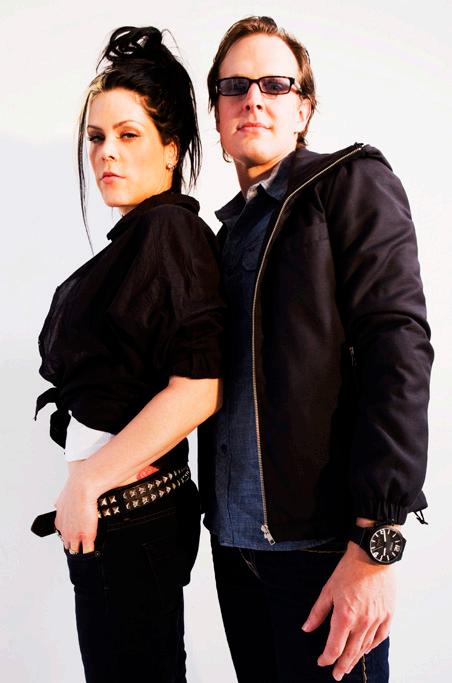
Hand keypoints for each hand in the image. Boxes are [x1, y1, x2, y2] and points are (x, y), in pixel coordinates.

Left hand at [54, 463, 99, 553]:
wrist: (82, 489)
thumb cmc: (73, 491)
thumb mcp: (62, 498)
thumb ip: (60, 503)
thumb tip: (57, 503)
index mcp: (60, 522)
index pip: (63, 534)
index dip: (70, 537)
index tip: (75, 537)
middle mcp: (65, 530)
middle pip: (68, 544)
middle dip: (74, 546)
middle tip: (81, 546)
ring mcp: (75, 535)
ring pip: (76, 550)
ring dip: (81, 551)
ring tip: (87, 553)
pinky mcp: (86, 537)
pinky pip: (88, 551)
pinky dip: (91, 553)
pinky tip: (95, 554)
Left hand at [302, 542, 395, 680]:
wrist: (372, 555)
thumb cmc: (349, 569)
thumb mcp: (328, 589)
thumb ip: (318, 612)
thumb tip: (306, 628)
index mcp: (345, 616)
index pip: (334, 646)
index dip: (327, 657)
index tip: (322, 662)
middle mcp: (362, 622)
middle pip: (351, 652)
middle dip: (342, 665)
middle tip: (336, 675)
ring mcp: (377, 619)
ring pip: (365, 646)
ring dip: (356, 658)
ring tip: (348, 665)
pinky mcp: (388, 614)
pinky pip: (380, 637)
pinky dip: (372, 645)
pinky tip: (366, 649)